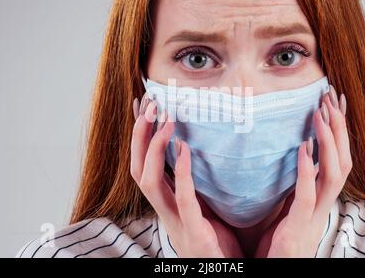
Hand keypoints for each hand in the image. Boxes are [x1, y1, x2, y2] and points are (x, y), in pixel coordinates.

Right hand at [130, 94, 242, 257]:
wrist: (227, 272)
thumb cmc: (221, 242)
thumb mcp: (205, 207)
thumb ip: (200, 183)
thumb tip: (205, 150)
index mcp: (167, 203)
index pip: (143, 164)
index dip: (138, 136)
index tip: (140, 106)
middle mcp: (164, 210)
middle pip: (137, 168)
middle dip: (138, 135)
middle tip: (149, 104)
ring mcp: (175, 221)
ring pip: (148, 181)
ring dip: (153, 147)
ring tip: (164, 120)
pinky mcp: (193, 231)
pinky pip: (182, 198)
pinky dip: (181, 172)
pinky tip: (184, 148)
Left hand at [256, 87, 351, 257]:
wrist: (272, 271)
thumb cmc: (275, 242)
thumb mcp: (285, 208)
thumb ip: (292, 185)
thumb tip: (291, 157)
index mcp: (319, 199)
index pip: (337, 159)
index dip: (339, 132)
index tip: (333, 105)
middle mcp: (322, 205)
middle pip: (343, 160)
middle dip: (339, 128)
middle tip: (332, 98)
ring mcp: (313, 216)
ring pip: (334, 174)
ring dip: (330, 141)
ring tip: (321, 114)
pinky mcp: (298, 227)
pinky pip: (308, 195)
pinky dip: (307, 169)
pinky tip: (302, 147)